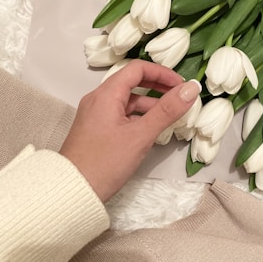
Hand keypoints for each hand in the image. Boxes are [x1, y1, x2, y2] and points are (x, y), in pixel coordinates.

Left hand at [60, 59, 200, 201]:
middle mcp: (98, 99)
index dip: (162, 73)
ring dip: (150, 103)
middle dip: (158, 87)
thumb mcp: (140, 136)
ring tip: (171, 116)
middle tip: (180, 97)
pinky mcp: (96, 129)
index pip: (137, 69)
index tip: (181, 85)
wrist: (71, 192)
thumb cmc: (105, 163)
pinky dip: (138, 117)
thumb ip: (167, 111)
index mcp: (106, 94)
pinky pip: (121, 114)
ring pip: (127, 100)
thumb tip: (191, 88)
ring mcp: (96, 114)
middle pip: (132, 82)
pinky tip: (152, 129)